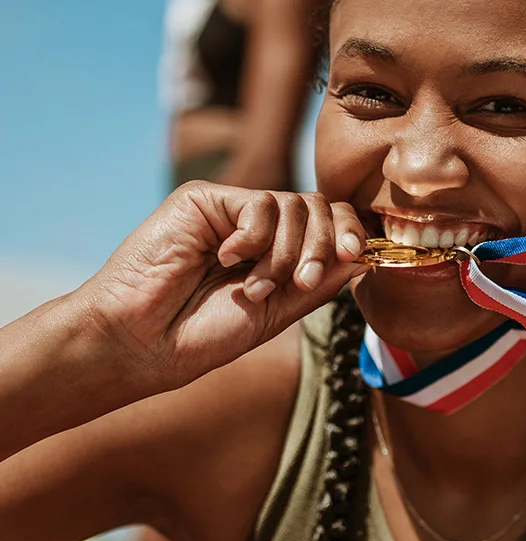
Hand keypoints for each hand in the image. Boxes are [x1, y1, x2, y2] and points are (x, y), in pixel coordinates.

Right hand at [77, 182, 366, 391]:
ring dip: (283, 254)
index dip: (349, 233)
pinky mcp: (205, 199)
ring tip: (254, 288)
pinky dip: (254, 238)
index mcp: (278, 254)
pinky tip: (226, 260)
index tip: (357, 255)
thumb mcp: (277, 311)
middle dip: (322, 244)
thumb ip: (318, 281)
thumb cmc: (204, 334)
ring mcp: (232, 212)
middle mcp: (258, 229)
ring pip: (294, 205)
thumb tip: (365, 255)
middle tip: (300, 281)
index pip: (328, 225)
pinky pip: (259, 202)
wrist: (146, 341)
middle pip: (319, 208)